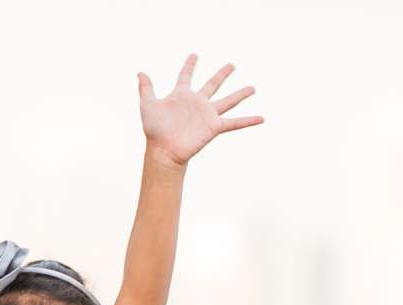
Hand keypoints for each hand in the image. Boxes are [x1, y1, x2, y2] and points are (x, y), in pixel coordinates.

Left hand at [138, 54, 261, 164]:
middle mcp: (197, 103)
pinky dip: (248, 121)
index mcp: (181, 95)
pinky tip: (261, 118)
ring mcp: (207, 114)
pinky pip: (234, 123)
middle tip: (231, 64)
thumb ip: (146, 88)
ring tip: (253, 87)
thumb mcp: (148, 104)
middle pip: (212, 84)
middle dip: (221, 74)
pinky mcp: (214, 126)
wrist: (163, 150)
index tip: (195, 55)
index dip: (190, 65)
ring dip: (240, 94)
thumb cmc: (154, 130)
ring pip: (228, 101)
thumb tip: (140, 73)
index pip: (186, 76)